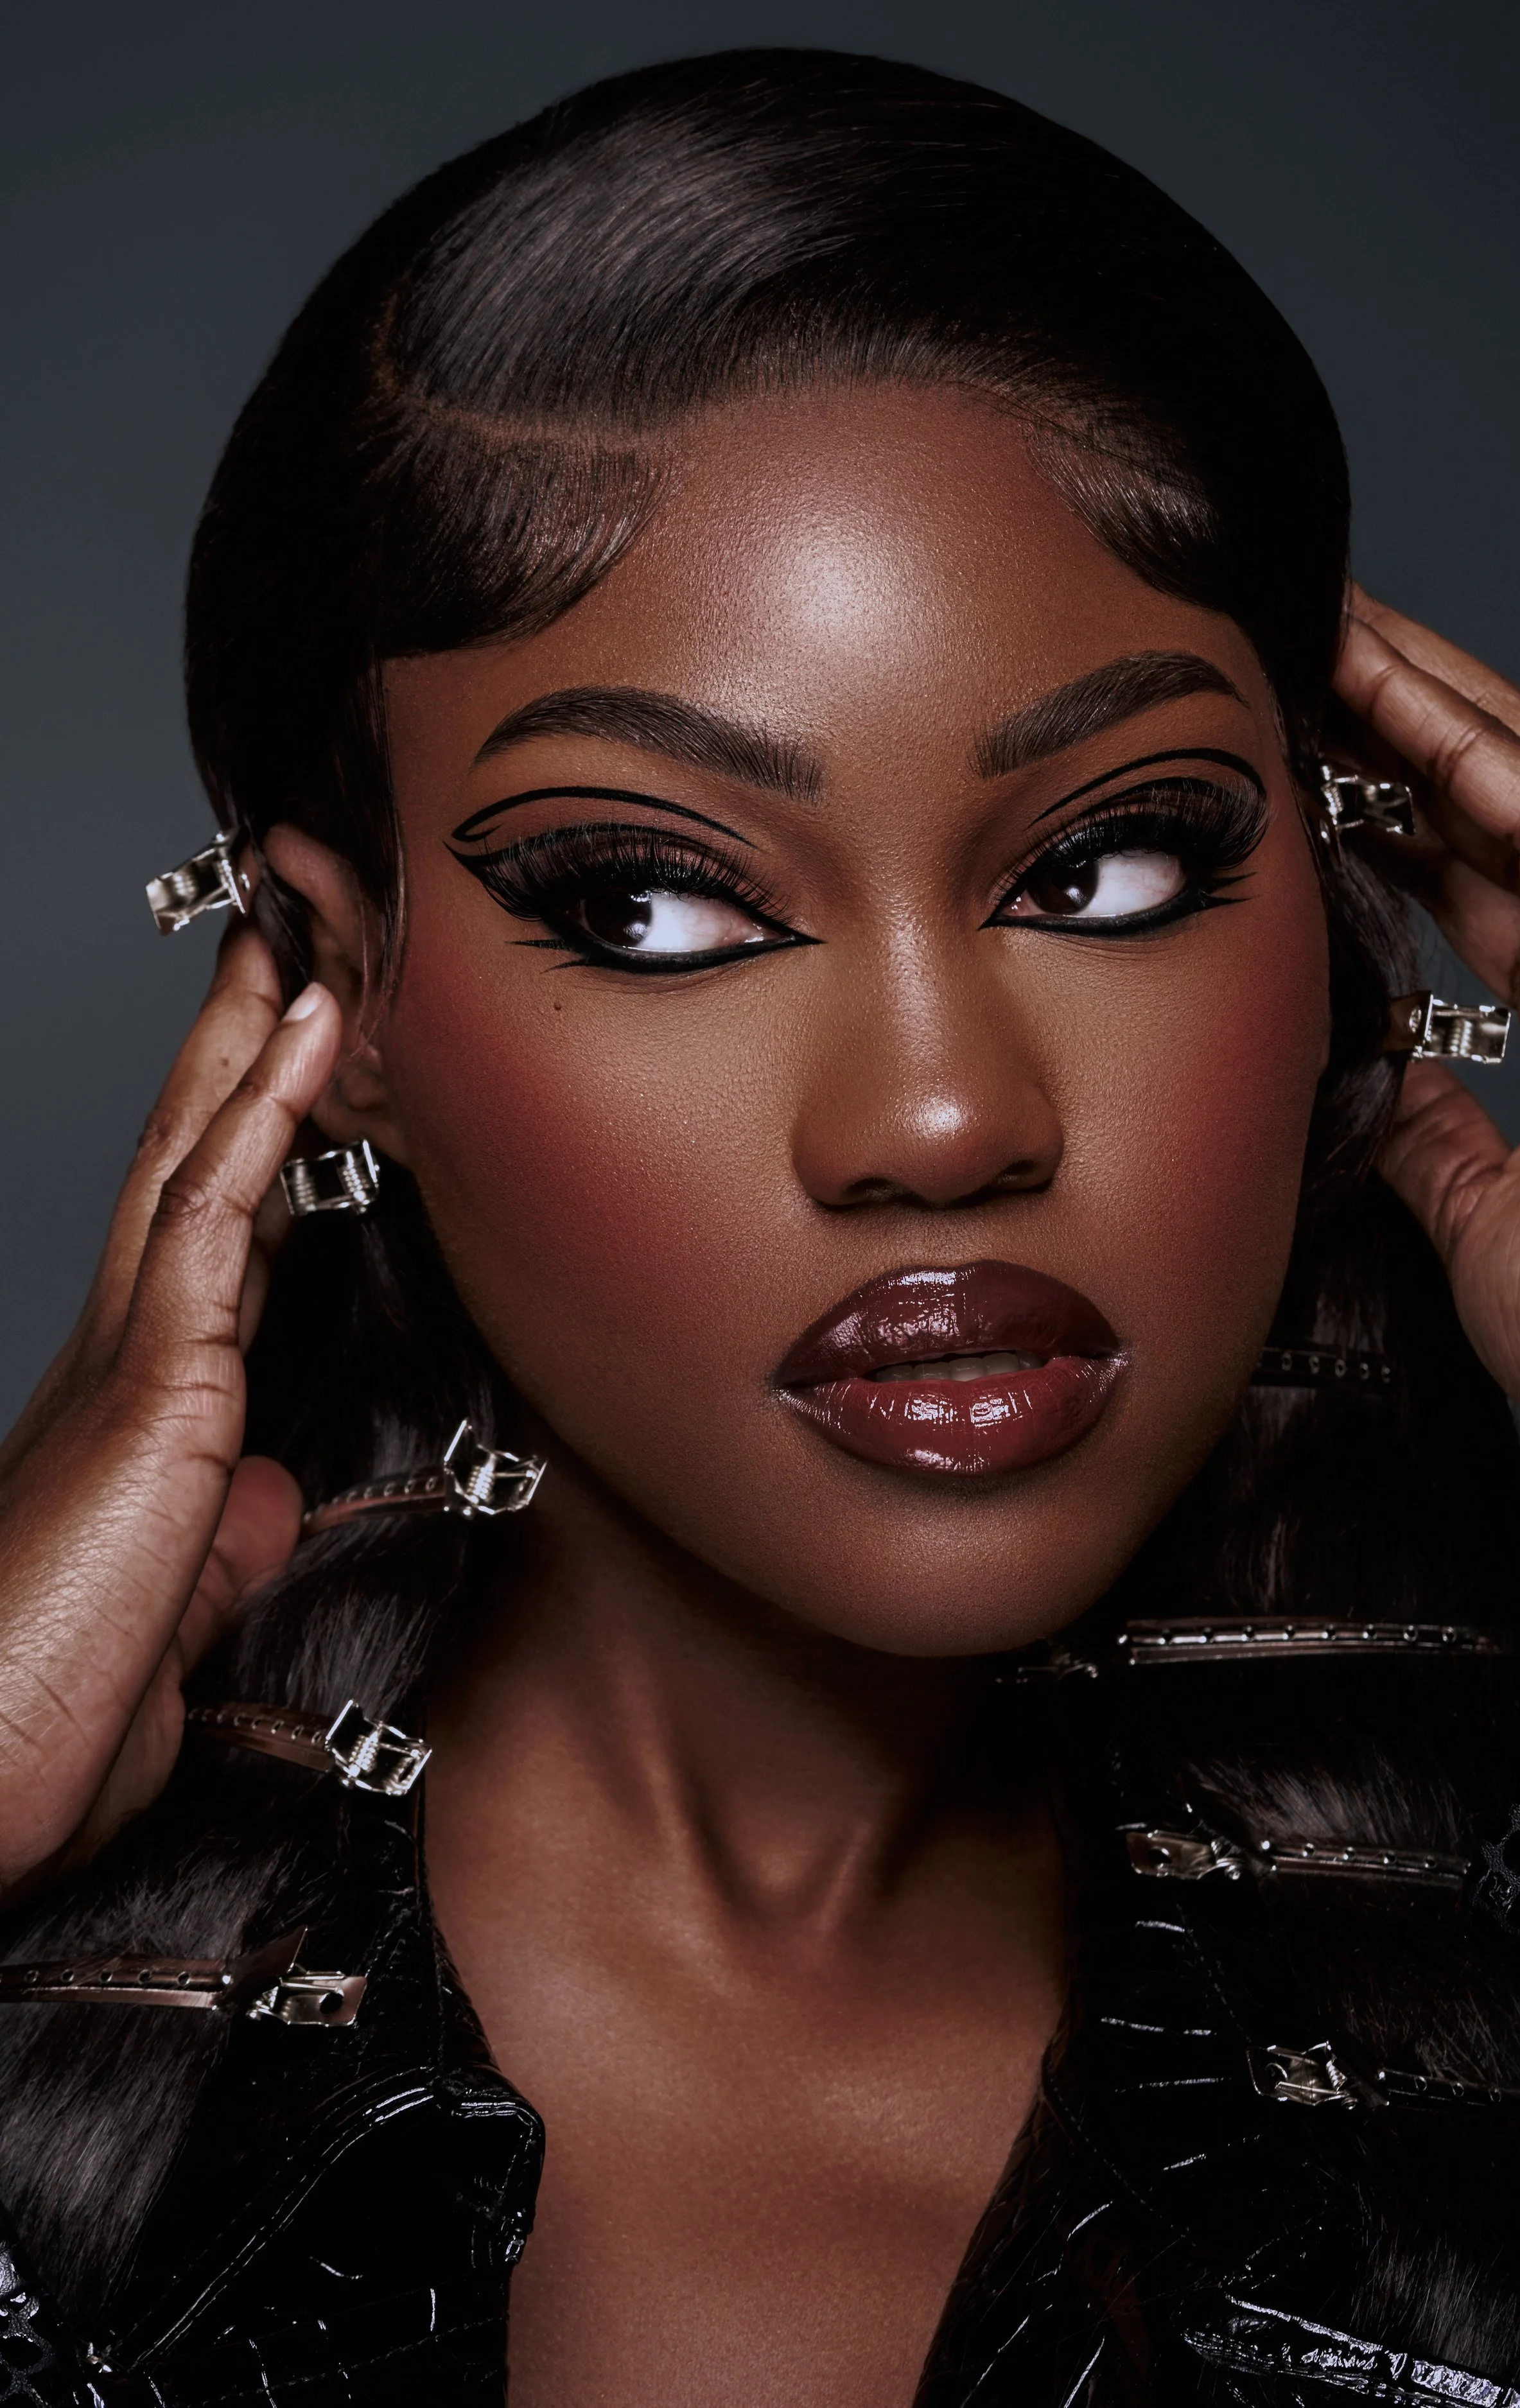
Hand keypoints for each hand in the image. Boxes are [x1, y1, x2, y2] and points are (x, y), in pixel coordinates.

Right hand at [0, 925, 340, 1899]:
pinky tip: (306, 1027)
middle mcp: (118, 1364)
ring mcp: (128, 1363)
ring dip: (251, 1039)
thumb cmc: (32, 1737)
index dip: (244, 1141)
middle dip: (236, 1049)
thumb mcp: (162, 1633)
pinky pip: (218, 1217)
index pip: (202, 1244)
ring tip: (295, 930)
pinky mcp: (153, 1389)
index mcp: (127, 1415)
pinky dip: (267, 1113)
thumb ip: (213, 1557)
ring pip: (198, 1156)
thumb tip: (260, 1501)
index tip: (282, 1062)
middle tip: (277, 938)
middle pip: (191, 1166)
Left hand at [1334, 588, 1519, 1433]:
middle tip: (1293, 646)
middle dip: (1395, 721)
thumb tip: (1373, 1091)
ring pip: (1515, 770)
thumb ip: (1436, 1144)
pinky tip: (1372, 672)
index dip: (1396, 812)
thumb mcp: (1481, 1218)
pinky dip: (1452, 729)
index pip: (1483, 880)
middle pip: (1495, 802)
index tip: (1307, 764)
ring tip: (1317, 620)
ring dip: (1411, 690)